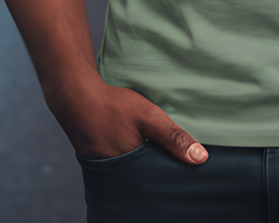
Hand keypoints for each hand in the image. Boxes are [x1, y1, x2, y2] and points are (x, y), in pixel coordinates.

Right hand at [47, 76, 206, 164]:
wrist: (77, 98)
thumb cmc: (114, 108)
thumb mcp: (149, 118)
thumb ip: (173, 137)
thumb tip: (201, 158)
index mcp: (134, 171)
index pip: (160, 181)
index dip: (172, 174)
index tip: (188, 170)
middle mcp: (119, 175)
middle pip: (147, 177)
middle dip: (160, 170)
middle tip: (176, 159)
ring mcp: (108, 167)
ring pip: (134, 169)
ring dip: (145, 162)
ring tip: (158, 150)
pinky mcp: (100, 158)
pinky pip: (122, 162)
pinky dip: (132, 155)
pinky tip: (138, 143)